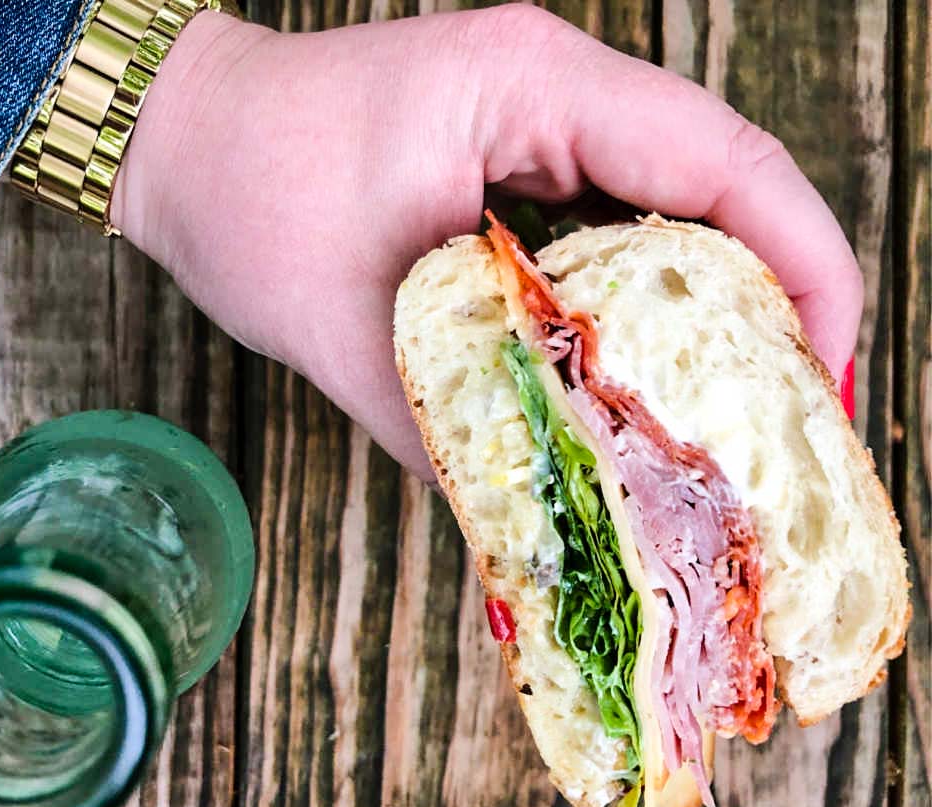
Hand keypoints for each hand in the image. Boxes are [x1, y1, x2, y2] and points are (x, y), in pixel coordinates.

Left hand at [114, 5, 862, 480]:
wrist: (180, 144)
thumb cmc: (242, 197)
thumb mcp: (350, 329)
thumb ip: (454, 427)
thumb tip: (539, 517)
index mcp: (530, 85)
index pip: (721, 160)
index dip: (803, 264)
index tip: (828, 369)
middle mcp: (552, 88)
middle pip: (718, 188)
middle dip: (772, 303)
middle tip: (792, 422)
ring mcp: (534, 121)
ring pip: (669, 211)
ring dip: (710, 306)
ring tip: (737, 414)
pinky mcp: (510, 160)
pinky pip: (609, 226)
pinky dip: (640, 299)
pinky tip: (644, 376)